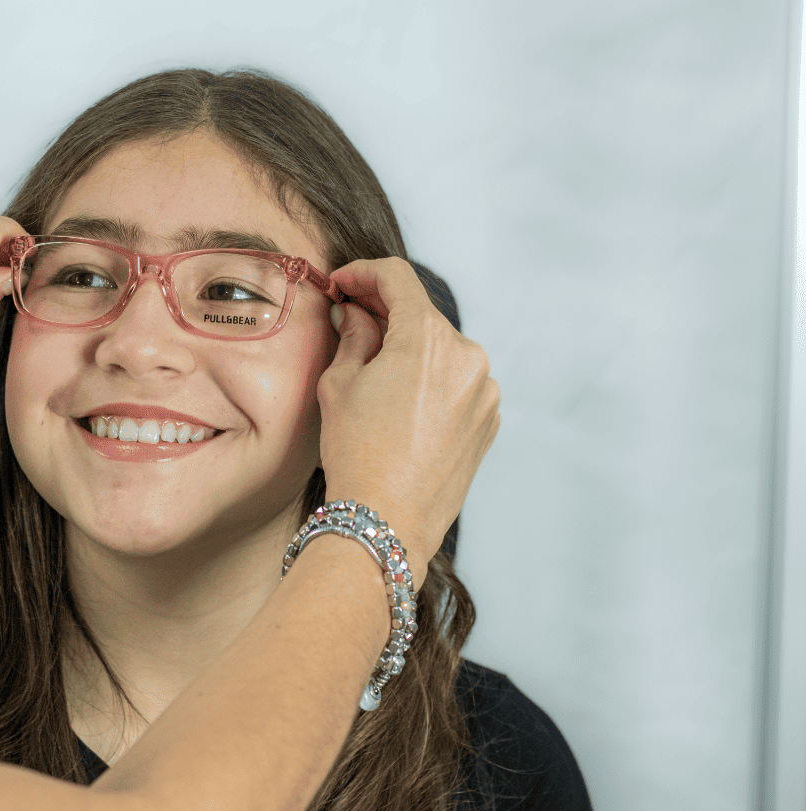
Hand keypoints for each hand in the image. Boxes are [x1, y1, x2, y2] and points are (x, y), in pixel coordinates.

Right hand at [316, 258, 500, 587]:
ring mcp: (485, 390)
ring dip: (410, 351)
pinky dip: (431, 382)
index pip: (397, 279)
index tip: (344, 284)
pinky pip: (458, 384)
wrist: (386, 519)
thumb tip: (357, 314)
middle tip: (350, 322)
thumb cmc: (357, 455)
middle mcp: (467, 356)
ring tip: (375, 374)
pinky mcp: (489, 420)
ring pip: (442, 352)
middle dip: (385, 314)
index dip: (364, 273)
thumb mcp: (338, 386)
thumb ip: (352, 336)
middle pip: (422, 316)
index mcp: (427, 338)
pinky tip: (401, 406)